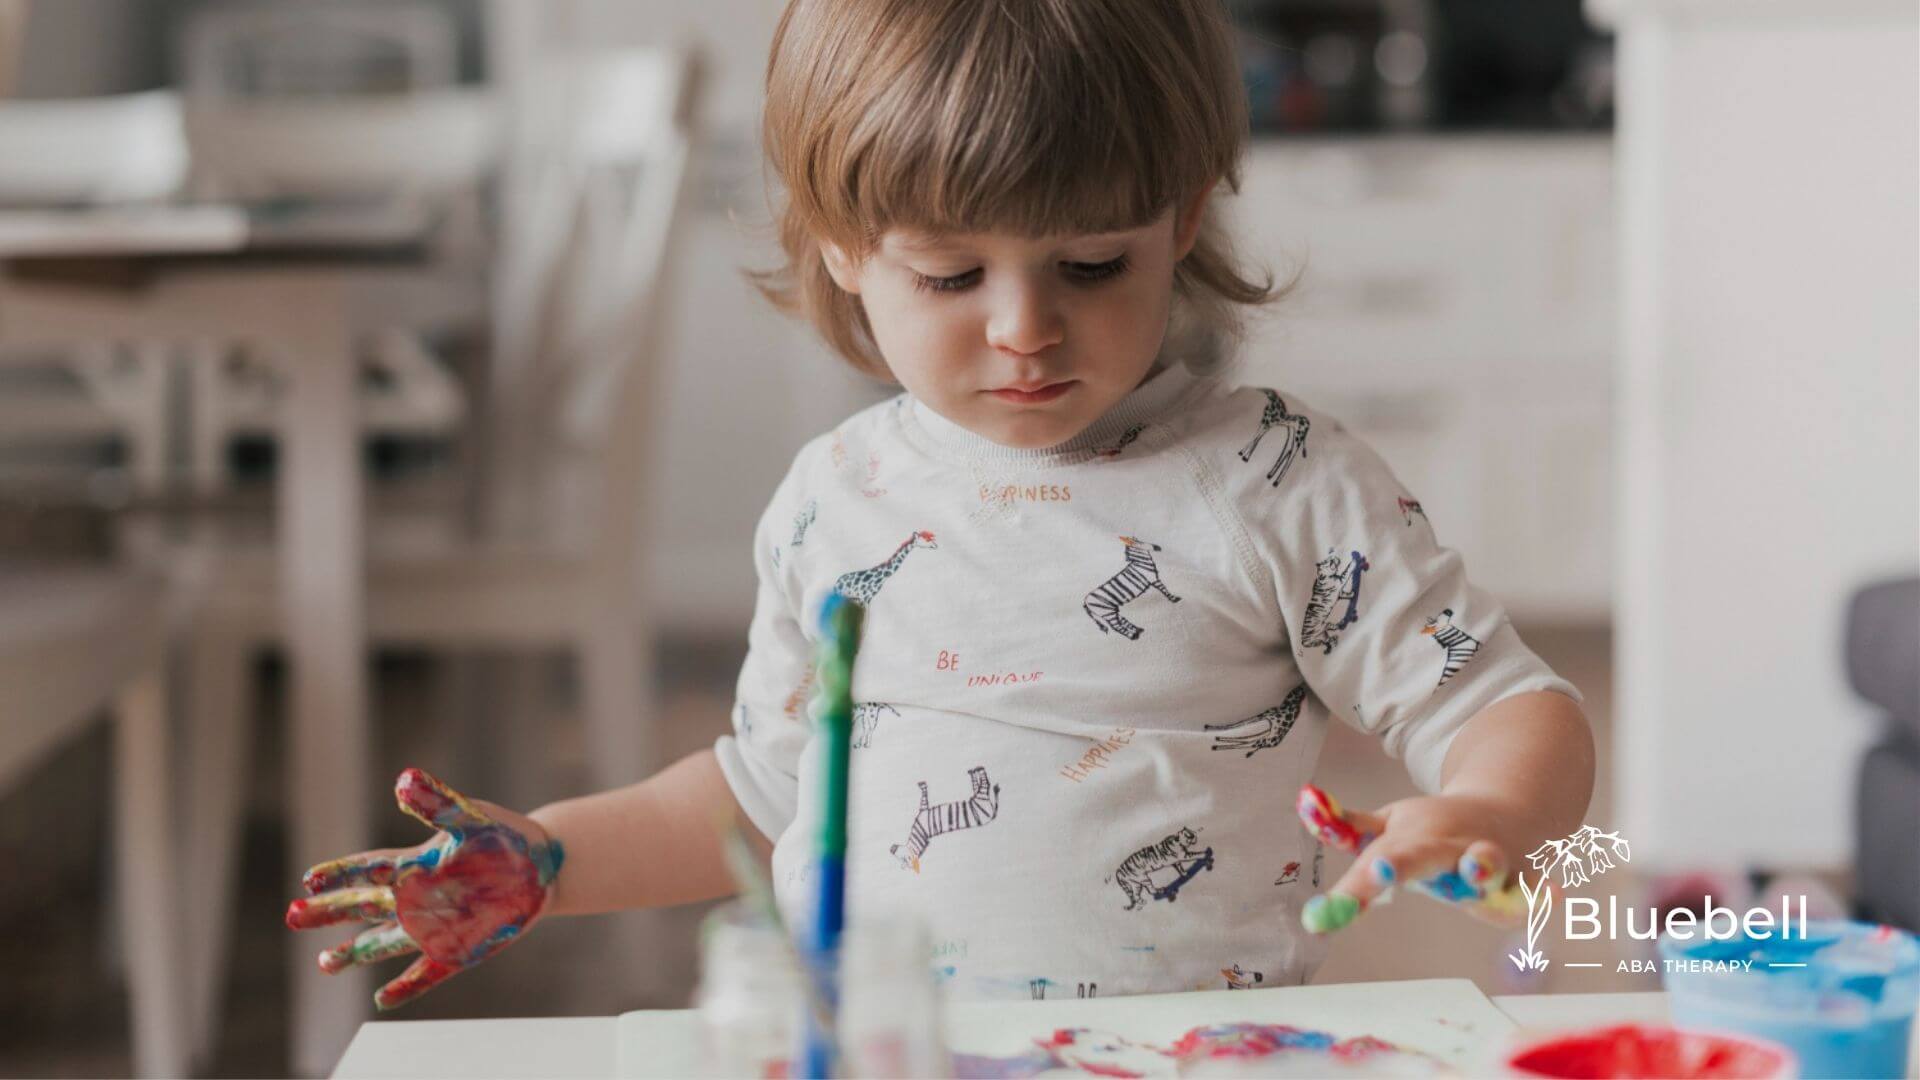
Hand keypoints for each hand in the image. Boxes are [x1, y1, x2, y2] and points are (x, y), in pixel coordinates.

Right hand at [285, 768, 564, 1008]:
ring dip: (355, 952)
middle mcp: (418, 899)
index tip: (309, 878)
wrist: (541, 865)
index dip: (342, 873)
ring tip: (323, 962)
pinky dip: (407, 986)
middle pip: (365, 907)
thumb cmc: (503, 835)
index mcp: (418, 865)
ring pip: (384, 943)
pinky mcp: (458, 950)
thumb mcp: (471, 817)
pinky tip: (383, 998)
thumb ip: (437, 804)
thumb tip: (404, 779)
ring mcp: (435, 927)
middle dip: (329, 912)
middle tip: (293, 914)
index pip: (371, 870)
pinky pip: (427, 972)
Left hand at [1295, 784, 1527, 933]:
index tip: (1319, 919)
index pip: (1373, 868)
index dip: (1350, 891)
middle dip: (1398, 866)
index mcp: (1410, 839)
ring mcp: (1487, 862)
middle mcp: (1446, 849)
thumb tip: (1304, 803)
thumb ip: (1348, 827)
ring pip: (1484, 865)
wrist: (1510, 806)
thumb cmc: (1436, 829)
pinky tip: (1555, 899)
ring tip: (1480, 870)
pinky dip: (1541, 894)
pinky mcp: (1523, 881)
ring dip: (1481, 867)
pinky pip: (1532, 889)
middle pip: (1417, 859)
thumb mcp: (1391, 824)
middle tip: (1380, 872)